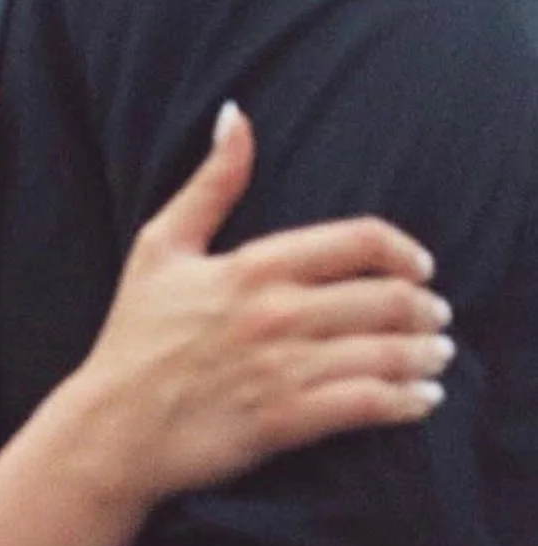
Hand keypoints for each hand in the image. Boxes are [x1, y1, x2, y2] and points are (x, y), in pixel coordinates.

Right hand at [65, 104, 450, 500]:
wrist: (109, 429)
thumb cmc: (132, 340)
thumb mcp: (159, 247)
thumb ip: (210, 182)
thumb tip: (236, 115)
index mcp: (252, 266)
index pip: (359, 241)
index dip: (403, 251)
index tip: (419, 267)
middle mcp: (274, 313)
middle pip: (386, 299)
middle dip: (424, 310)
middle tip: (435, 320)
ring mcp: (281, 369)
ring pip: (386, 353)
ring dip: (424, 356)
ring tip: (434, 359)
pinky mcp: (283, 421)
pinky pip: (368, 405)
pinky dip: (406, 402)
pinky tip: (418, 401)